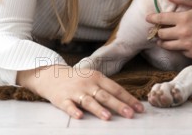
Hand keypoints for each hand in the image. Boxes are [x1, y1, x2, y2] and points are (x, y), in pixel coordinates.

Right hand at [16, 65, 143, 120]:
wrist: (51, 75)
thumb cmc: (78, 79)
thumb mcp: (93, 79)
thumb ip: (107, 89)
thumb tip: (127, 101)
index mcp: (97, 78)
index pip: (116, 89)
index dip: (128, 98)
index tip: (139, 108)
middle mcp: (88, 83)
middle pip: (105, 95)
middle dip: (118, 105)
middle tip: (130, 114)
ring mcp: (75, 91)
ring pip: (88, 101)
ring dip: (98, 109)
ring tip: (108, 117)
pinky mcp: (62, 99)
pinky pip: (68, 106)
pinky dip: (74, 111)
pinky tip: (79, 116)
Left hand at [145, 0, 191, 59]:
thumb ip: (184, 1)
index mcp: (184, 18)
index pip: (161, 19)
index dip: (152, 18)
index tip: (147, 18)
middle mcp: (183, 33)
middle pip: (161, 34)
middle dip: (157, 31)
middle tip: (156, 30)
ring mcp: (188, 45)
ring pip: (167, 46)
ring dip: (162, 42)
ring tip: (161, 40)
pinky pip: (180, 52)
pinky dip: (178, 48)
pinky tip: (180, 44)